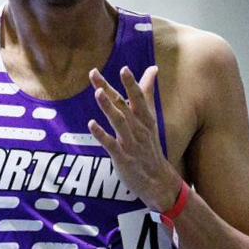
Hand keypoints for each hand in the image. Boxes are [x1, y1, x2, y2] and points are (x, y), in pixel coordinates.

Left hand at [88, 65, 182, 211]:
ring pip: (119, 122)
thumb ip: (147, 93)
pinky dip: (101, 134)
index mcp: (146, 118)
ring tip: (98, 93)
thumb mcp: (150, 118)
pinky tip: (91, 124)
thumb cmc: (150, 146)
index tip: (124, 68)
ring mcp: (131, 143)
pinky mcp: (122, 158)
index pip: (138, 97)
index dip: (131, 83)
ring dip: (108, 107)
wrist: (157, 180)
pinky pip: (110, 144)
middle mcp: (139, 128)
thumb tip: (153, 68)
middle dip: (109, 89)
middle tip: (94, 73)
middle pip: (123, 105)